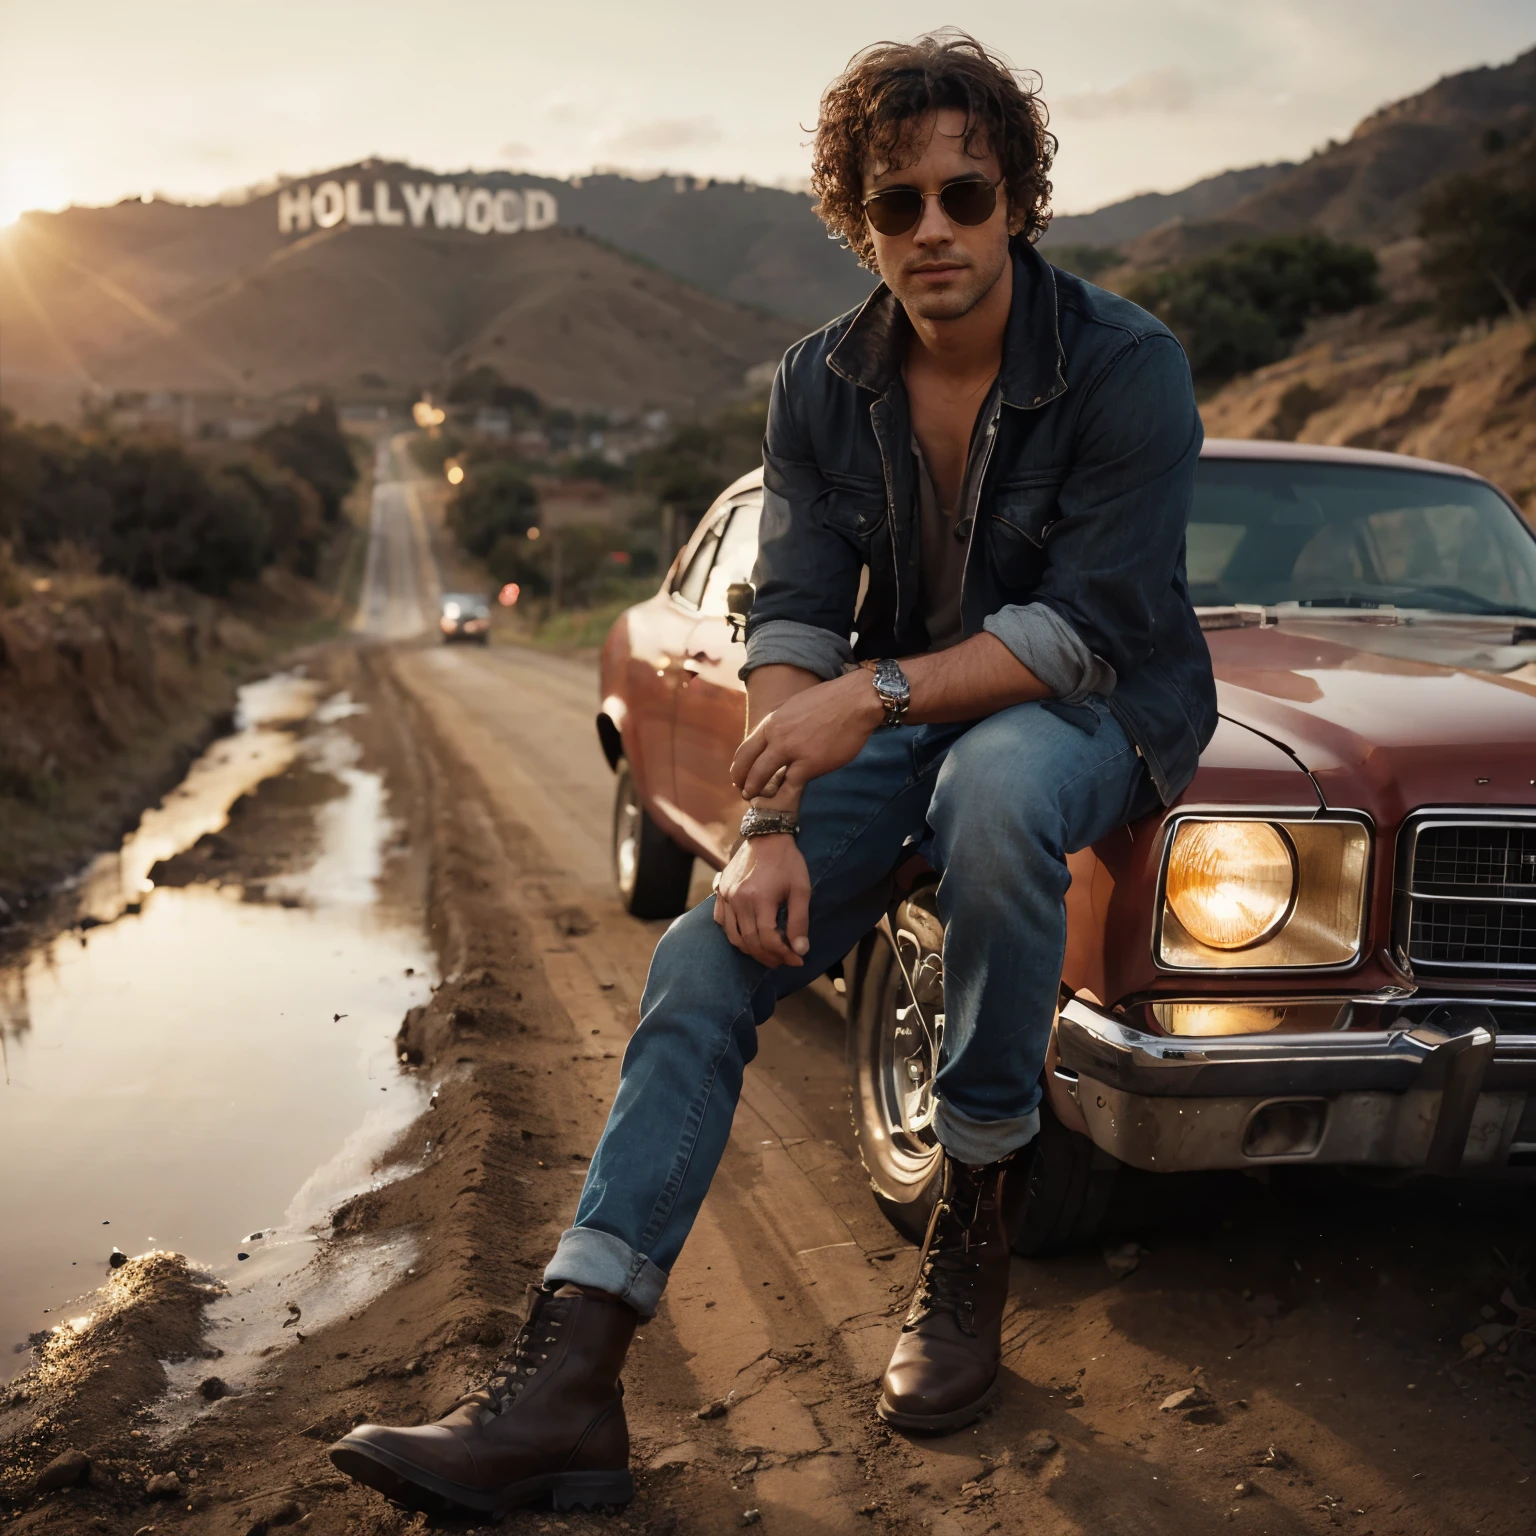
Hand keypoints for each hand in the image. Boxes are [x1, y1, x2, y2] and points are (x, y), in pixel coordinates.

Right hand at [714, 834, 811, 967]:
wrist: (767, 836)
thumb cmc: (788, 863)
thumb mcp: (801, 890)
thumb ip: (800, 921)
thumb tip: (800, 950)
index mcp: (760, 899)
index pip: (768, 940)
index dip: (783, 954)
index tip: (797, 959)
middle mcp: (739, 900)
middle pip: (751, 942)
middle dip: (769, 957)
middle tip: (784, 960)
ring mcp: (726, 896)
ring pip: (734, 937)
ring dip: (751, 950)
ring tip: (768, 953)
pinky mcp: (720, 891)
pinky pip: (722, 922)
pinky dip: (734, 935)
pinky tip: (749, 936)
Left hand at [731, 669, 883, 801]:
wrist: (856, 700)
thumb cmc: (832, 700)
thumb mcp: (795, 707)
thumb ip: (782, 724)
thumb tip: (776, 737)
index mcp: (773, 722)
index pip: (745, 749)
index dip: (739, 767)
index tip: (739, 777)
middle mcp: (777, 736)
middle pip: (749, 766)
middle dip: (743, 783)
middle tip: (744, 793)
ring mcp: (792, 751)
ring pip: (762, 777)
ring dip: (756, 791)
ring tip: (755, 800)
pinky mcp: (810, 764)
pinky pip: (790, 786)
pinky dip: (783, 796)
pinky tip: (781, 802)